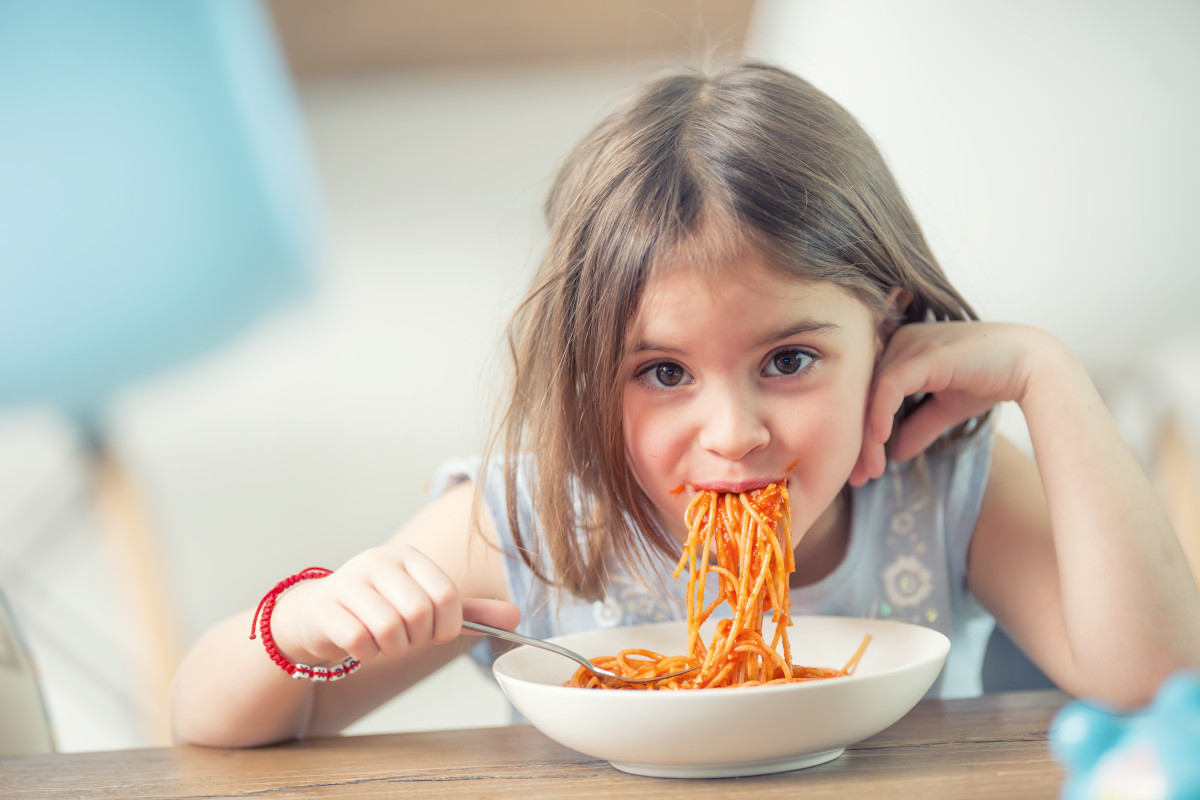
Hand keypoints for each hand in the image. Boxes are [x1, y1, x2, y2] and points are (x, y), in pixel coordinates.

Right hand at [268, 543, 519, 666]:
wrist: (320, 614)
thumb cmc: (381, 608)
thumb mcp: (427, 604)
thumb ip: (470, 611)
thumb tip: (516, 617)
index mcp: (409, 557)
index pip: (447, 595)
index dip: (447, 626)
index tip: (435, 633)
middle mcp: (379, 561)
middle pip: (419, 613)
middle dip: (418, 639)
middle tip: (406, 639)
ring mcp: (349, 580)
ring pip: (389, 628)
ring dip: (392, 649)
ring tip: (384, 641)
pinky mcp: (325, 606)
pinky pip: (359, 641)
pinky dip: (367, 654)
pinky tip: (362, 646)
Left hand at [849, 321, 1051, 485]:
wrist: (1032, 366)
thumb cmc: (990, 379)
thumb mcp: (945, 409)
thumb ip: (918, 427)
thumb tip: (895, 454)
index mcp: (900, 351)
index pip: (868, 395)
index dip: (861, 434)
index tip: (861, 470)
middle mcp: (899, 343)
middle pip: (863, 396)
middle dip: (858, 441)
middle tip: (857, 478)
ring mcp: (910, 344)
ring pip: (872, 395)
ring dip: (868, 438)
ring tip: (870, 472)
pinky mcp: (923, 353)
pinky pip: (889, 386)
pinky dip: (880, 414)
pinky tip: (880, 441)